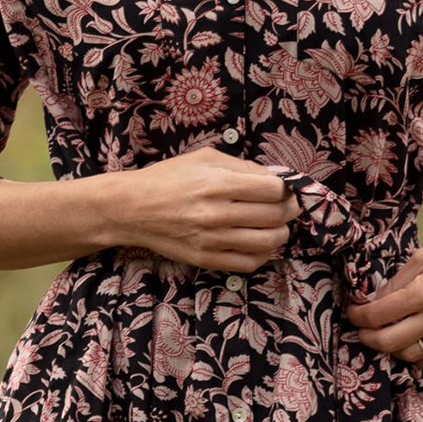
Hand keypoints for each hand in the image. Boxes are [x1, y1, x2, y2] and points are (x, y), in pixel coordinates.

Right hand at [110, 146, 298, 271]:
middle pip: (275, 215)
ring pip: (267, 241)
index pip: (273, 190)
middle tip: (288, 206)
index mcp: (217, 182)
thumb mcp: (204, 158)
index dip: (286, 188)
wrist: (132, 208)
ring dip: (280, 233)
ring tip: (276, 225)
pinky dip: (262, 254)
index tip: (284, 188)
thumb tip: (276, 176)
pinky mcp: (205, 259)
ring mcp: (211, 239)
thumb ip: (242, 166)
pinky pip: (248, 263)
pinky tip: (259, 243)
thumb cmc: (169, 178)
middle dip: (290, 209)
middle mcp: (215, 212)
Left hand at [347, 218, 422, 371]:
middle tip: (363, 330)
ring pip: (411, 355)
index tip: (354, 312)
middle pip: (389, 341)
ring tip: (388, 337)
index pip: (378, 315)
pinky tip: (414, 349)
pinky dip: (421, 361)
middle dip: (369, 337)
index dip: (359, 316)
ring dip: (393, 349)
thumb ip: (397, 282)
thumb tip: (373, 301)